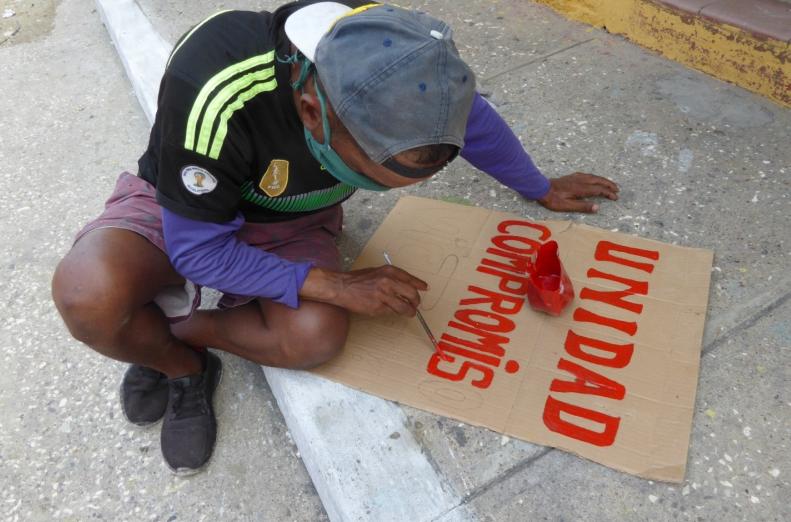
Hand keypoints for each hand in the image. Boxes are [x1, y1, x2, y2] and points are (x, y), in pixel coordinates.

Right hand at [301, 266, 427, 316]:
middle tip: (415, 305)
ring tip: (409, 312)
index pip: (410, 279)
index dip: (419, 284)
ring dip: (409, 311)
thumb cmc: (357, 279)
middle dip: (416, 301)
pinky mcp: (377, 307)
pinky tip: (388, 310)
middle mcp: (388, 282)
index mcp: (388, 271)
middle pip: (411, 294)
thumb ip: (392, 277)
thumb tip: (406, 284)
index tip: (425, 288)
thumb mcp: (376, 272)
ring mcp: (383, 295)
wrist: (341, 287)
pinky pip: (391, 312)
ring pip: (404, 307)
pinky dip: (392, 312)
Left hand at [538, 172, 618, 212]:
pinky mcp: (572, 176)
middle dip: (609, 185)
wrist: (541, 188)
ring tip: (610, 184)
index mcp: (581, 188)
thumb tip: (597, 208)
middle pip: (599, 181)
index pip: (599, 190)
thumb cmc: (553, 199)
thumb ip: (582, 206)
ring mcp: (576, 177)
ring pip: (594, 177)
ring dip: (603, 180)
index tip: (615, 197)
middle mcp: (580, 180)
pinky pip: (588, 175)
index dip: (608, 193)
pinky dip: (595, 177)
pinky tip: (595, 179)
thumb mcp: (567, 206)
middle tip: (617, 189)